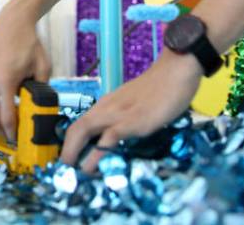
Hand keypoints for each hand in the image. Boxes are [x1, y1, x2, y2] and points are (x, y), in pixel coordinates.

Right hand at [0, 5, 50, 141]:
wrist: (13, 22)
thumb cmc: (30, 44)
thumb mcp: (43, 68)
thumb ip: (41, 90)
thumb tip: (38, 109)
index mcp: (6, 80)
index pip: (5, 116)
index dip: (11, 132)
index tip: (17, 139)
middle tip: (9, 136)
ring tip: (2, 124)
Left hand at [60, 50, 202, 173]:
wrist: (176, 69)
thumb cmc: (160, 87)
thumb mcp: (135, 104)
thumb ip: (124, 117)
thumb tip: (117, 138)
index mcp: (107, 105)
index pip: (80, 124)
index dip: (70, 144)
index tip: (71, 162)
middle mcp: (107, 108)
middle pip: (76, 129)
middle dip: (67, 151)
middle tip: (68, 172)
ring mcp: (119, 113)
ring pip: (85, 130)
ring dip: (76, 153)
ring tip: (76, 174)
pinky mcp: (134, 120)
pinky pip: (110, 136)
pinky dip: (99, 152)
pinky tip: (97, 167)